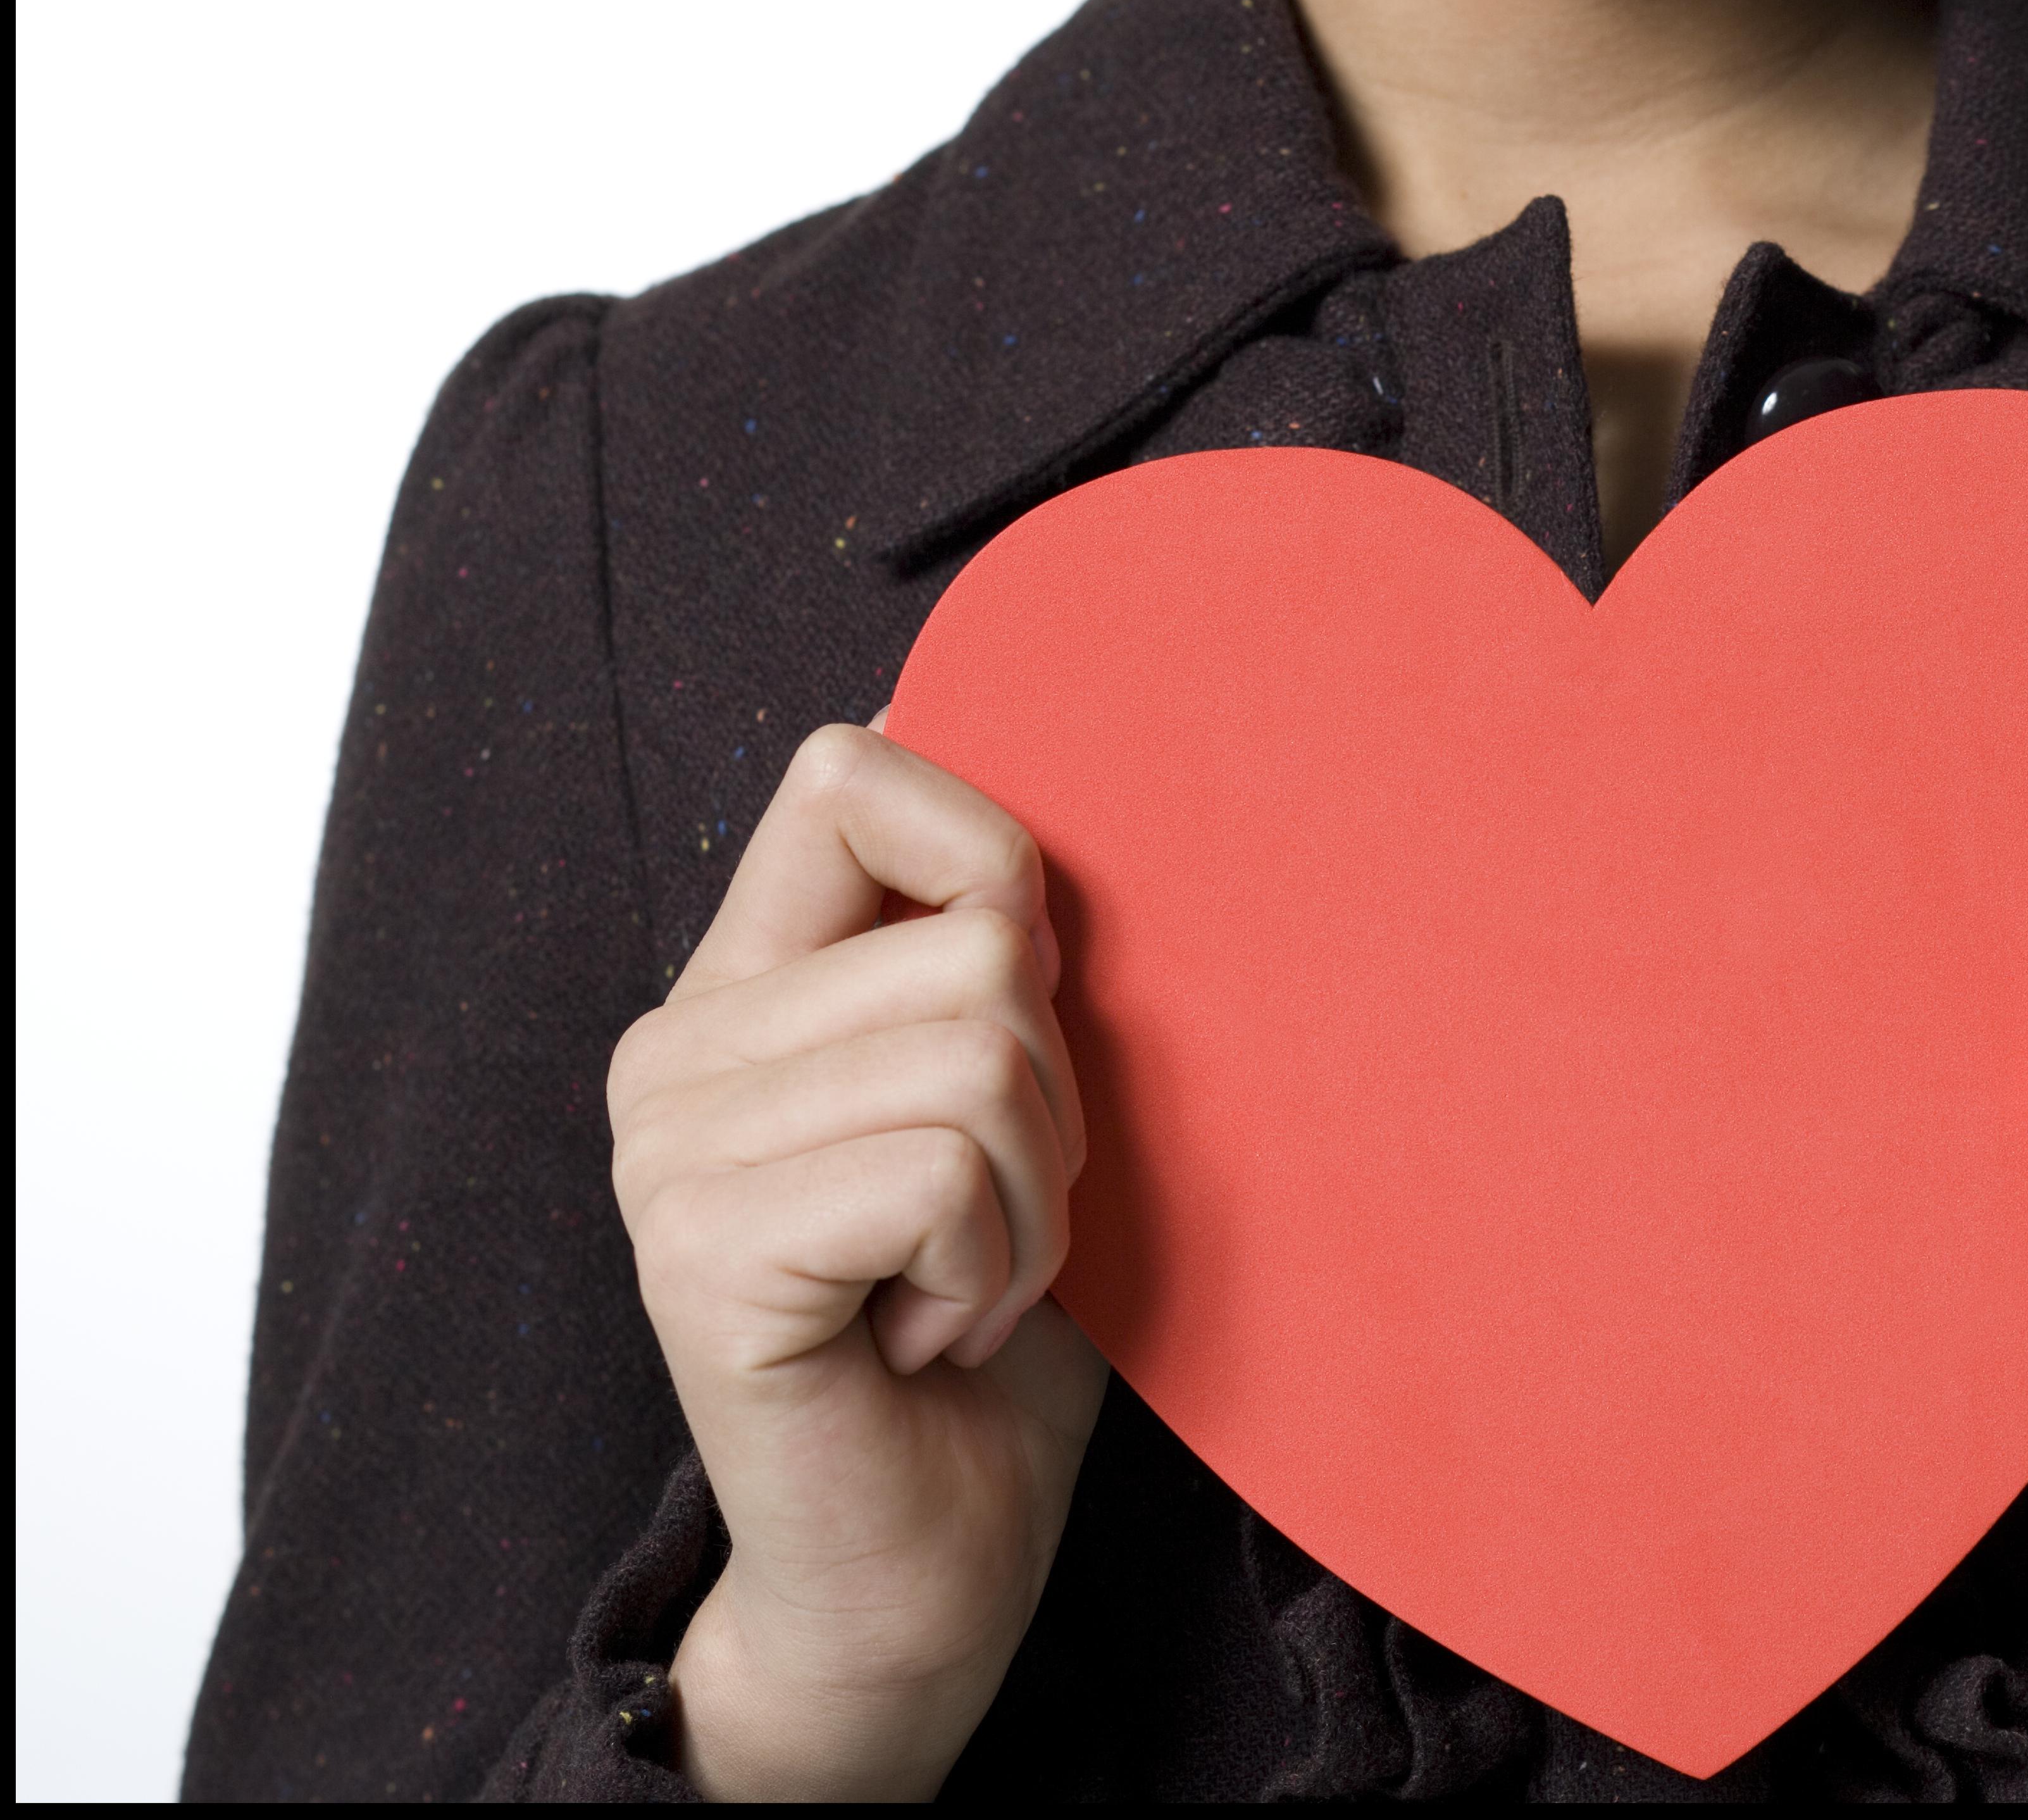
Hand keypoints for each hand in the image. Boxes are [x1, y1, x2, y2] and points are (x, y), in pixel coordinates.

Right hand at [609, 721, 1109, 1799]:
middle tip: (988, 1225)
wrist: (929, 1560)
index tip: (1019, 1005)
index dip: (988, 858)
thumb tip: (1028, 801)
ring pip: (980, 1055)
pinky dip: (990, 1269)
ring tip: (961, 1285)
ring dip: (1031, 1201)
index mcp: (743, 988)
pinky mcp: (698, 1250)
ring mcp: (668, 1149)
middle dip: (1055, 1100)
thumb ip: (993, 958)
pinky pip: (942, 1171)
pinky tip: (927, 1338)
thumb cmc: (990, 1325)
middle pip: (979, 943)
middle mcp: (676, 1052)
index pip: (848, 773)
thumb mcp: (1015, 1101)